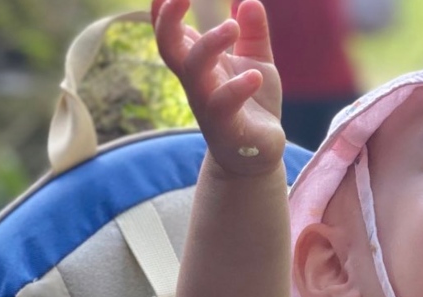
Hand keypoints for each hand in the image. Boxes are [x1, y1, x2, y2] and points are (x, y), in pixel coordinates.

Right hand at [153, 0, 284, 174]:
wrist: (259, 155)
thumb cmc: (252, 105)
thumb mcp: (257, 62)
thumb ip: (254, 33)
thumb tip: (250, 1)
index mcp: (200, 64)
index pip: (172, 34)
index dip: (163, 13)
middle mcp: (197, 82)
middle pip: (169, 49)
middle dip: (169, 21)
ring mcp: (208, 105)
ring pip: (194, 72)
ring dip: (209, 45)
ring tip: (232, 27)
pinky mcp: (227, 127)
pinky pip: (224, 105)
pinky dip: (237, 87)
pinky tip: (253, 75)